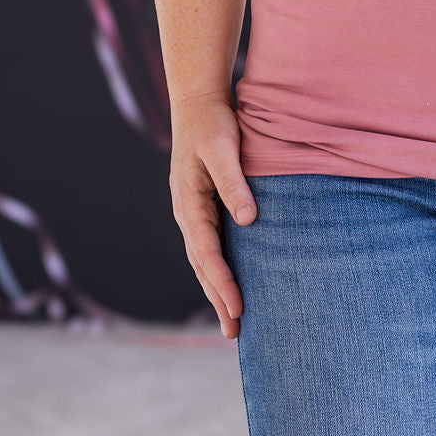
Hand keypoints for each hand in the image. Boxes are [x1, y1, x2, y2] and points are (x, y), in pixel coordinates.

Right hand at [169, 94, 258, 339]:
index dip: (223, 283)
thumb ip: (234, 183)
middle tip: (235, 333)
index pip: (207, 253)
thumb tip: (248, 220)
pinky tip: (231, 281)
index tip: (239, 307)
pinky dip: (218, 268)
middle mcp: (188, 212)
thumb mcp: (223, 148)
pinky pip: (210, 245)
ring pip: (204, 259)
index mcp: (189, 203)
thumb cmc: (212, 123)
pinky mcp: (204, 205)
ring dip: (217, 289)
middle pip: (202, 265)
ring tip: (233, 320)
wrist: (198, 102)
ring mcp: (193, 211)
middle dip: (218, 298)